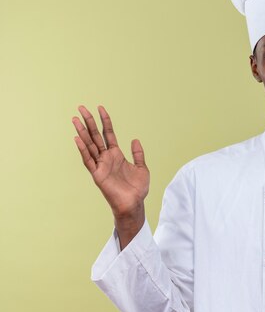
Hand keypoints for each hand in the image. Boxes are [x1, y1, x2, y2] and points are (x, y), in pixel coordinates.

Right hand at [72, 105, 148, 243]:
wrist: (134, 203)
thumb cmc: (137, 189)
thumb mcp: (142, 168)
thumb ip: (138, 154)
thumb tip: (135, 139)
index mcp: (116, 155)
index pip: (109, 134)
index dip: (105, 121)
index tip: (100, 108)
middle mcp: (106, 158)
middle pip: (96, 136)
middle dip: (89, 122)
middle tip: (81, 108)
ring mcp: (100, 165)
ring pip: (89, 145)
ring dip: (82, 132)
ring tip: (75, 119)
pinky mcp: (97, 174)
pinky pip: (88, 160)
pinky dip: (83, 149)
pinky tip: (77, 138)